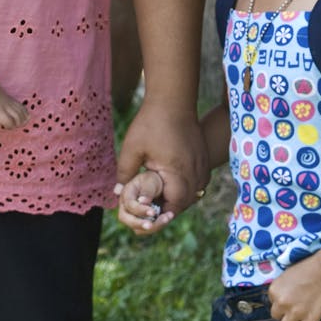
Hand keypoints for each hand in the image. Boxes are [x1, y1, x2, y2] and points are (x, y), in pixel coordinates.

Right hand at [115, 168, 173, 233]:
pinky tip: (168, 217)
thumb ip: (147, 191)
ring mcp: (133, 217)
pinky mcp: (142, 223)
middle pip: (126, 220)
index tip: (153, 212)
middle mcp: (126, 207)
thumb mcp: (150, 181)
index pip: (129, 205)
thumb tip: (142, 202)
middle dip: (139, 224)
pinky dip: (158, 226)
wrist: (159, 186)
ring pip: (138, 229)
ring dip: (153, 226)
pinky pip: (148, 230)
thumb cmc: (153, 181)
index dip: (140, 210)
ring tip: (167, 218)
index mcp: (126, 194)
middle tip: (150, 225)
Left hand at [116, 99, 208, 217]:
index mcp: (179, 174)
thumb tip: (117, 193)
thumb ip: (125, 173)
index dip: (157, 217)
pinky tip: (166, 185)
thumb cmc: (152, 122)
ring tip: (154, 200)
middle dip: (164, 211)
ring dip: (173, 200)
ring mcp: (202, 169)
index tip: (143, 219)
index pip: (172, 209)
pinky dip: (181, 189)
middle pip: (182, 205)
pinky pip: (194, 185)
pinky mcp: (203, 163)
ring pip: (190, 196)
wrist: (174, 101)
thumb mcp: (132, 148)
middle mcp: (196, 175)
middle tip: (144, 212)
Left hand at [268, 258, 320, 320]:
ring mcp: (295, 312)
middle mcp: (281, 302)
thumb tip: (279, 300)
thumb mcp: (287, 275)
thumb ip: (280, 289)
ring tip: (302, 316)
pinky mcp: (310, 319)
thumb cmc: (308, 268)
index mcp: (273, 290)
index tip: (292, 295)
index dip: (282, 301)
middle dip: (285, 313)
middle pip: (276, 317)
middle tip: (297, 306)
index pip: (272, 303)